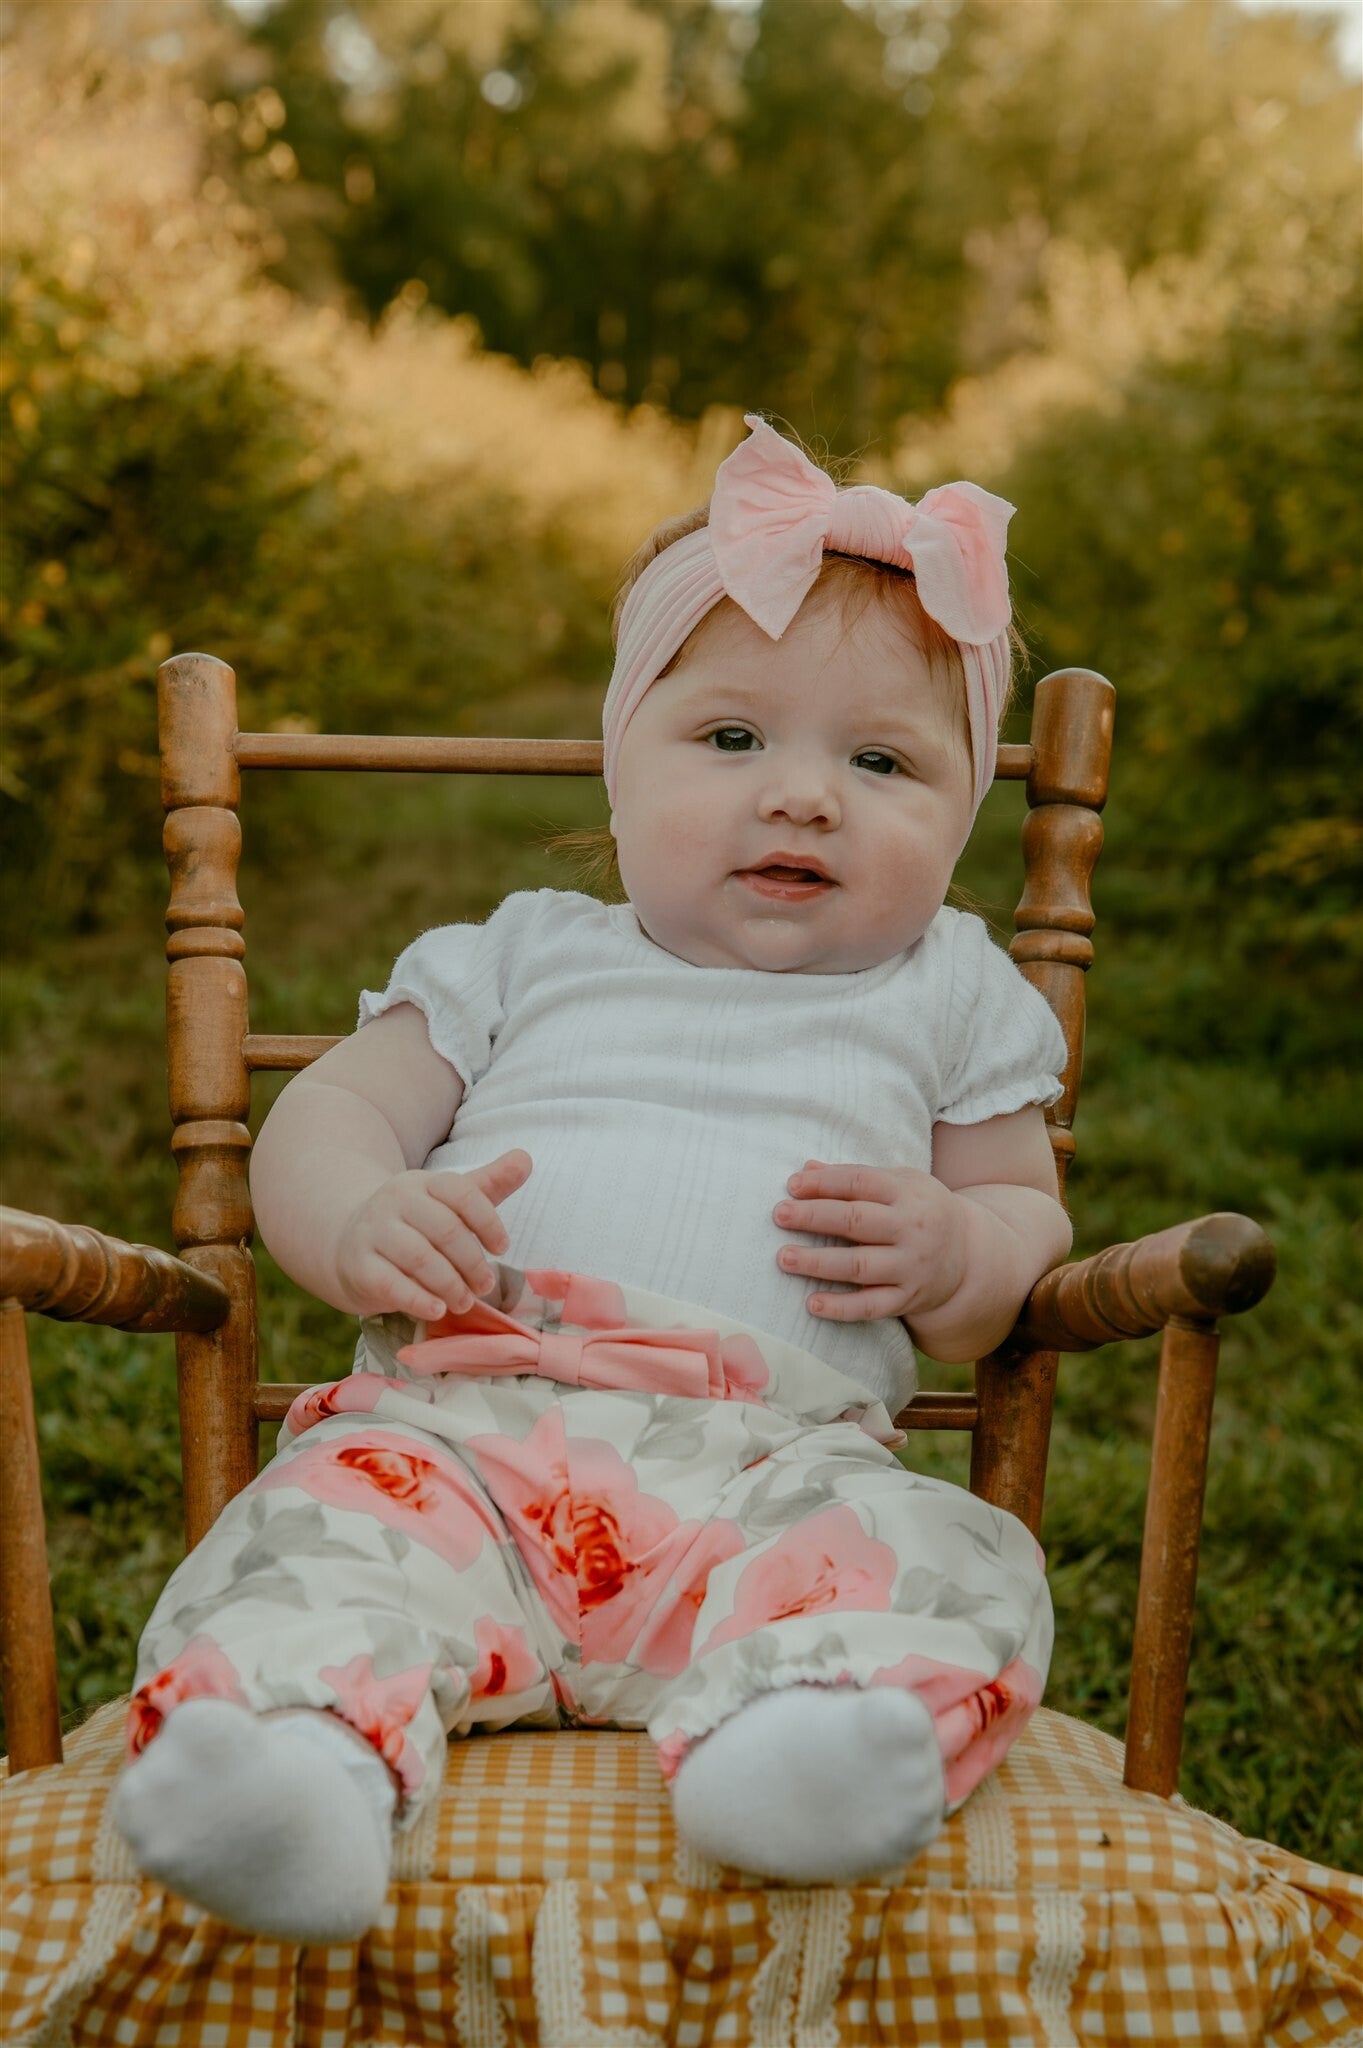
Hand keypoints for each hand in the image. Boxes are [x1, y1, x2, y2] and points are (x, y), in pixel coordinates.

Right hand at [332, 1149, 532, 1319]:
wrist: (348, 1242)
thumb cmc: (415, 1224)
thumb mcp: (450, 1202)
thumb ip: (489, 1184)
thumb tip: (526, 1159)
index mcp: (423, 1183)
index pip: (462, 1193)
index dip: (488, 1222)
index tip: (502, 1248)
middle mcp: (395, 1202)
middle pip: (445, 1229)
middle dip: (472, 1262)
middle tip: (486, 1286)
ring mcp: (373, 1232)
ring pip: (420, 1258)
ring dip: (451, 1285)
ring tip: (466, 1302)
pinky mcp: (359, 1265)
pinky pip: (391, 1283)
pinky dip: (419, 1300)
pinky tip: (438, 1310)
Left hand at [772, 1158, 968, 1322]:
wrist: (969, 1253)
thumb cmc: (921, 1210)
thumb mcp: (900, 1183)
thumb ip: (855, 1177)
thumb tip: (805, 1169)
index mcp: (908, 1193)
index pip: (861, 1182)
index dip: (825, 1182)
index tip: (792, 1185)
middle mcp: (912, 1229)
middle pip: (856, 1221)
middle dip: (814, 1217)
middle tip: (779, 1214)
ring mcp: (911, 1266)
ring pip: (860, 1265)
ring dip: (819, 1262)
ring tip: (784, 1257)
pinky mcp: (908, 1298)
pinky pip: (871, 1306)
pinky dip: (841, 1308)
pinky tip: (812, 1304)